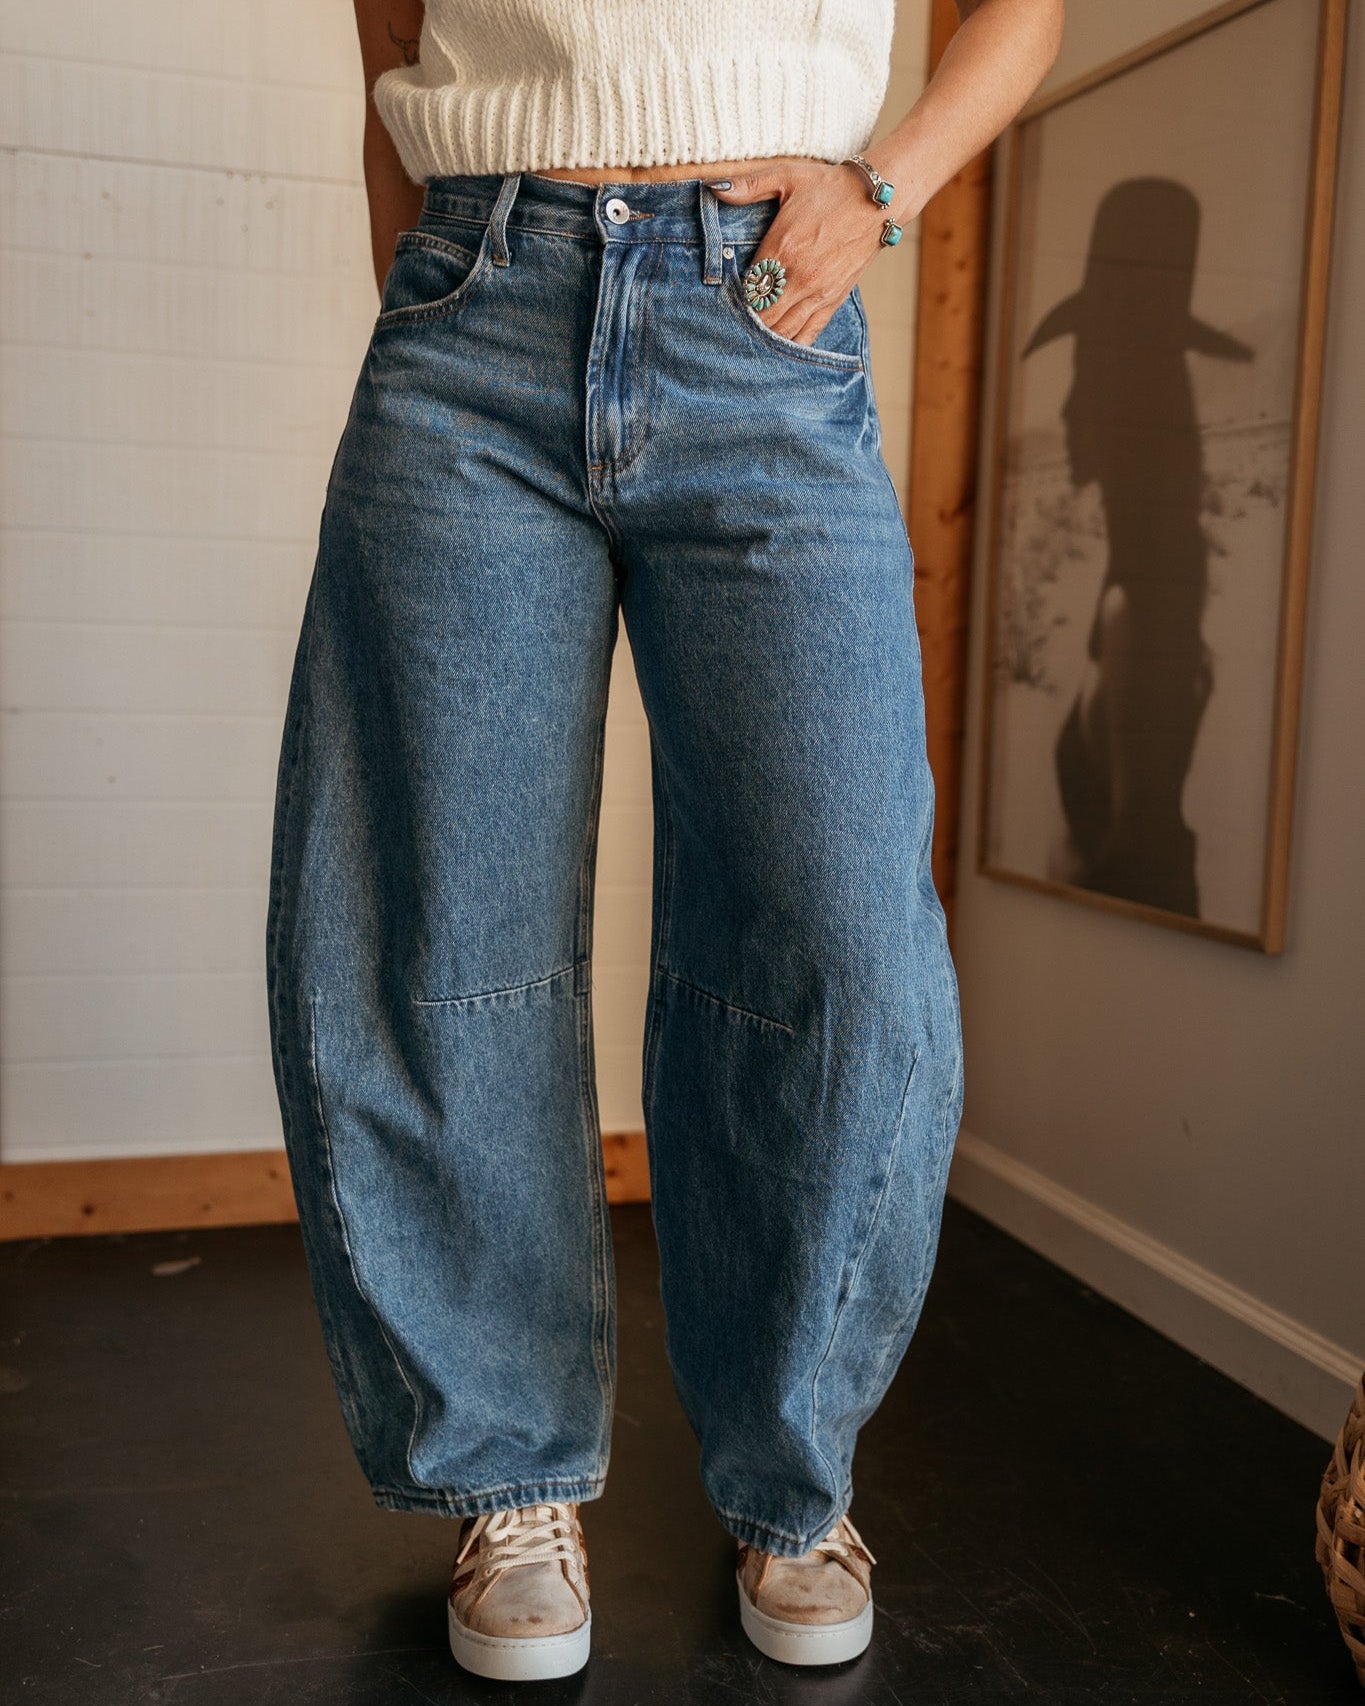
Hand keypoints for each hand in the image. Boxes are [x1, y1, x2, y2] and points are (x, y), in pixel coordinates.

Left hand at [709, 160, 890, 346]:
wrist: (876, 201)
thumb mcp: (787, 177)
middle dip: (745, 322)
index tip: (722, 298)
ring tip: (750, 337)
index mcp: (782, 248)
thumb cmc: (829, 187)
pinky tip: (777, 346)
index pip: (747, 288)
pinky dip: (791, 345)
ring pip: (782, 332)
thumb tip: (714, 187)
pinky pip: (808, 335)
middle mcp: (799, 277)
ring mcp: (817, 294)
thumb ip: (749, 186)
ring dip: (764, 337)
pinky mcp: (833, 302)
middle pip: (761, 316)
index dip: (732, 297)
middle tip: (731, 323)